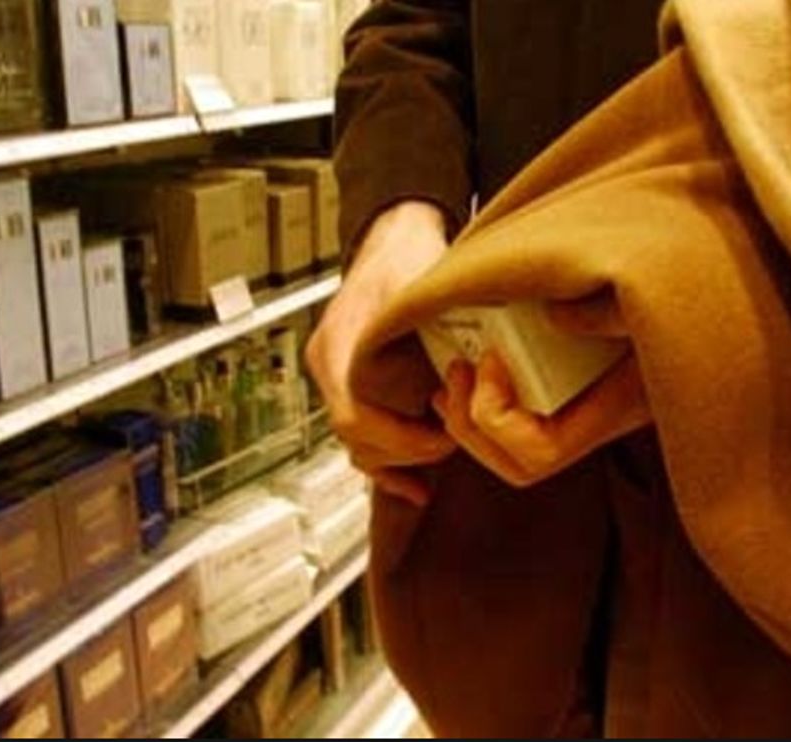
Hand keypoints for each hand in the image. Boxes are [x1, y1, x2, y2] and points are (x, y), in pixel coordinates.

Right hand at [306, 201, 455, 505]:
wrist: (393, 237)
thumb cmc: (407, 255)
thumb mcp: (422, 285)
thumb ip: (430, 327)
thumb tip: (462, 366)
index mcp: (339, 345)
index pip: (353, 416)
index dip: (399, 439)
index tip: (441, 436)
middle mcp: (328, 364)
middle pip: (354, 437)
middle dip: (403, 452)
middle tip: (450, 444)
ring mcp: (334, 374)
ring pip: (355, 441)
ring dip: (395, 460)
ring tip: (436, 463)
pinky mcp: (348, 382)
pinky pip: (359, 434)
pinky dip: (386, 458)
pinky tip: (413, 483)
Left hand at [431, 299, 651, 487]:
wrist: (687, 304)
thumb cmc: (673, 303)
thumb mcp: (644, 301)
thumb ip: (608, 310)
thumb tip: (555, 318)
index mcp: (611, 411)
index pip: (537, 453)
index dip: (497, 415)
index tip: (490, 360)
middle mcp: (592, 426)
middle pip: (517, 466)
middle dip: (471, 426)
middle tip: (457, 371)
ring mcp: (576, 418)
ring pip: (509, 456)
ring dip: (465, 422)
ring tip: (451, 375)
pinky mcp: (562, 400)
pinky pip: (510, 427)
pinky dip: (476, 408)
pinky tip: (461, 373)